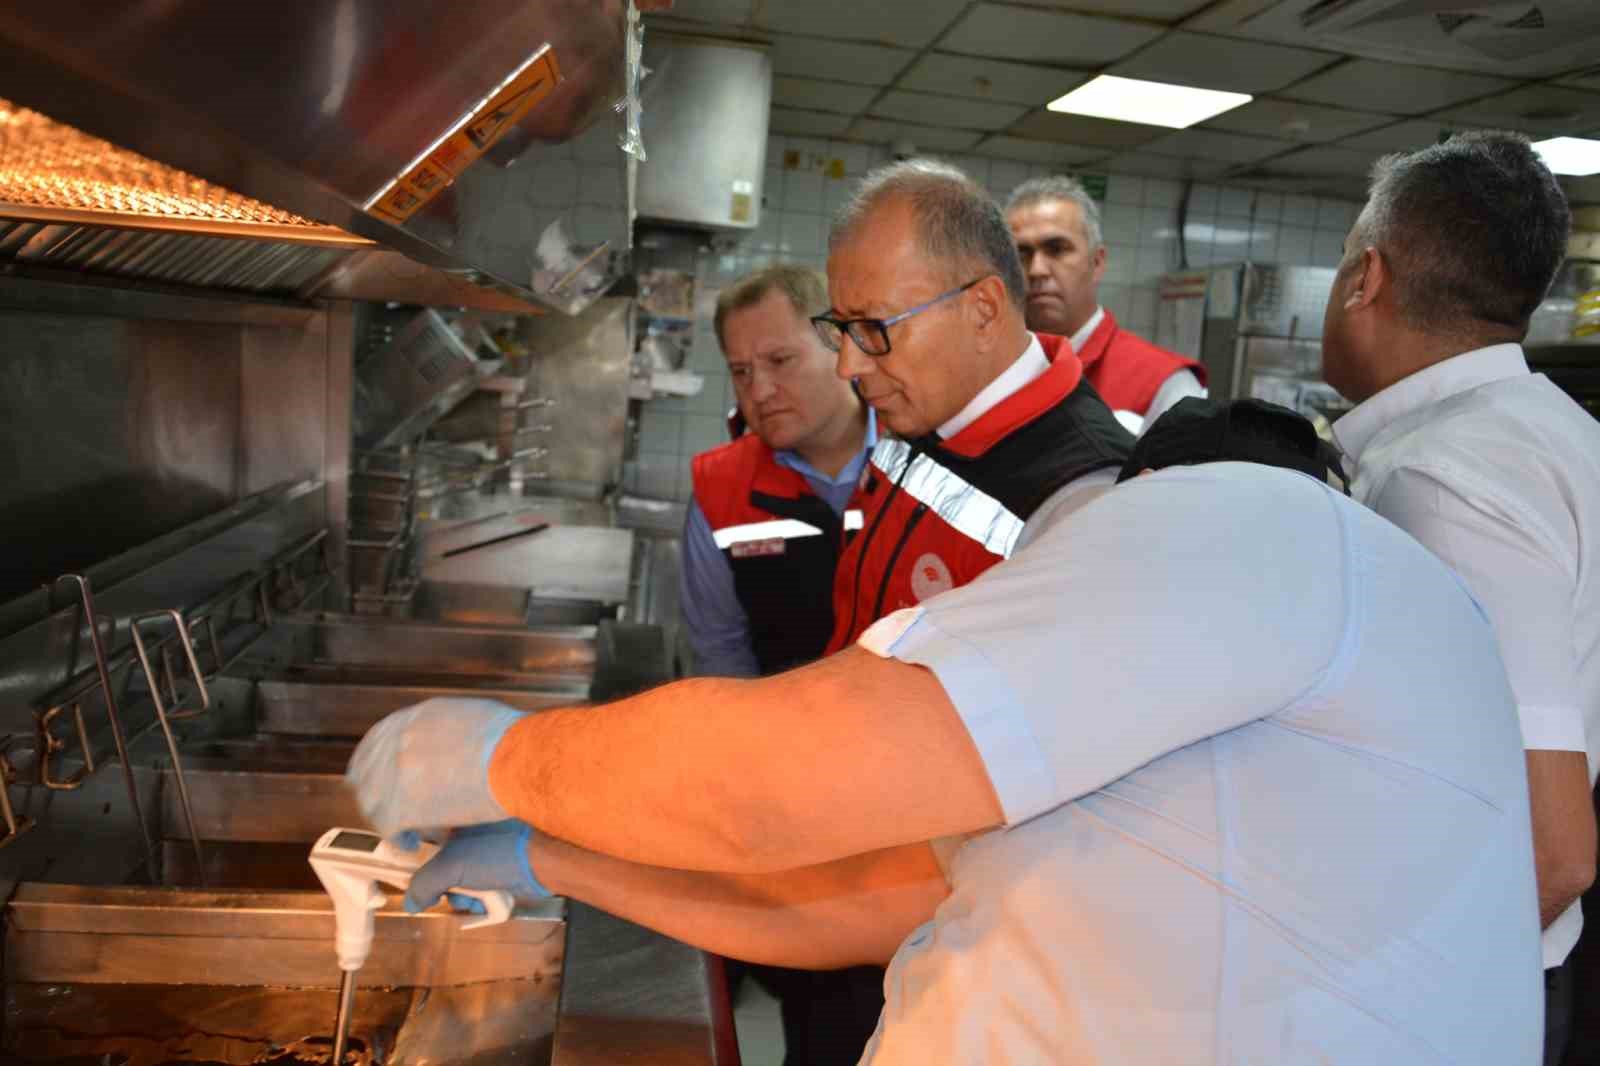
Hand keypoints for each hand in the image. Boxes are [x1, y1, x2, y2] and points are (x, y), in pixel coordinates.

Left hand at [346, 697, 524, 837]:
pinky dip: (399, 840)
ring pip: (373, 802)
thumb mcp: (470, 716)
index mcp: (414, 719)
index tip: (383, 776)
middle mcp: (397, 743)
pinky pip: (389, 829)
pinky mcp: (401, 807)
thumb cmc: (510, 739)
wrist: (517, 759)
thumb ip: (447, 728)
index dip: (377, 762)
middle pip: (366, 771)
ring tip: (403, 831)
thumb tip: (451, 742)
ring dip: (386, 818)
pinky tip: (411, 845)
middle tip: (389, 807)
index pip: (379, 739)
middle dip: (375, 791)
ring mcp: (394, 774)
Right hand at [404, 820, 549, 913]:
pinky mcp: (496, 872)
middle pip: (436, 868)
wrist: (545, 862)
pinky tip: (488, 903)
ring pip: (457, 884)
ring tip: (476, 898)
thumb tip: (409, 903)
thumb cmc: (497, 854)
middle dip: (441, 887)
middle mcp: (465, 837)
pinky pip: (476, 890)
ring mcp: (483, 855)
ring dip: (463, 897)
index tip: (401, 873)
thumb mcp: (452, 866)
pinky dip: (479, 900)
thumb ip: (424, 884)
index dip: (407, 855)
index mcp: (451, 824)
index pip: (418, 836)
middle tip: (445, 893)